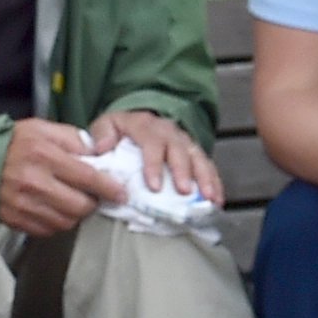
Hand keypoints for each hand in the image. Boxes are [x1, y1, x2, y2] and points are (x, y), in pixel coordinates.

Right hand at [0, 118, 123, 236]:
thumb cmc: (10, 142)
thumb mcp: (41, 128)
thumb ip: (72, 138)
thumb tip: (96, 155)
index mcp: (44, 155)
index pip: (87, 177)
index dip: (109, 188)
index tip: (121, 193)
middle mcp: (35, 182)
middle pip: (80, 206)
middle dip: (91, 203)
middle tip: (91, 196)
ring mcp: (24, 204)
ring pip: (66, 221)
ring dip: (75, 214)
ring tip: (70, 201)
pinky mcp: (16, 220)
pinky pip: (48, 230)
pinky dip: (56, 222)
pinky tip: (53, 209)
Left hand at [89, 108, 215, 203]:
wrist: (140, 117)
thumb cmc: (120, 128)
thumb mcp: (106, 124)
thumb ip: (101, 134)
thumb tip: (100, 148)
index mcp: (145, 125)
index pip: (151, 143)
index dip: (153, 164)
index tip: (153, 186)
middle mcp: (168, 131)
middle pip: (179, 150)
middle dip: (183, 171)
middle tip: (184, 192)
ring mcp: (184, 141)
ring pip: (198, 157)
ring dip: (205, 178)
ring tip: (208, 198)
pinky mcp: (194, 152)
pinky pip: (208, 166)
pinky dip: (215, 183)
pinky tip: (217, 200)